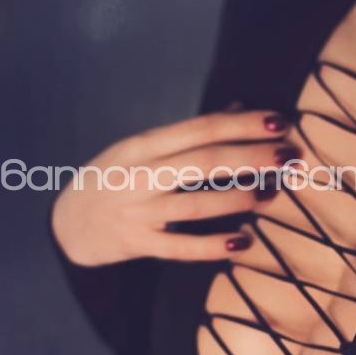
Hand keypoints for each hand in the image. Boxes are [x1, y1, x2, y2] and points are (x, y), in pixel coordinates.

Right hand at [50, 108, 296, 265]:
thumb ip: (190, 133)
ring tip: (273, 193)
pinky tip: (243, 242)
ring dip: (237, 198)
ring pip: (194, 203)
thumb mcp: (143, 149)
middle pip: (202, 161)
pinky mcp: (138, 244)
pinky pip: (180, 247)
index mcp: (143, 145)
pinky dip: (212, 246)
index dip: (241, 124)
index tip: (278, 121)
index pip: (199, 129)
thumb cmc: (114, 180)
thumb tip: (239, 107)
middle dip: (250, 156)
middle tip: (288, 154)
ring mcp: (138, 211)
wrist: (66, 225)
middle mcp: (140, 175)